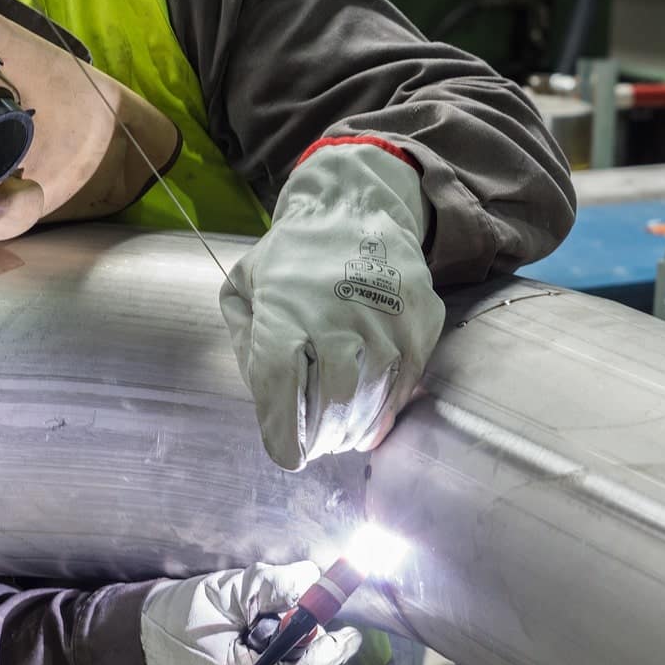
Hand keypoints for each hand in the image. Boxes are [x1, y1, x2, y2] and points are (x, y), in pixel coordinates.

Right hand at [140, 561, 360, 664]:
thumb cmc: (175, 621)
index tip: (347, 628)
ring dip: (310, 660)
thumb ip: (271, 585)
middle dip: (320, 649)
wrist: (141, 647)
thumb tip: (312, 578)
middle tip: (301, 622)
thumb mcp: (223, 592)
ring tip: (279, 636)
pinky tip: (275, 654)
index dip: (335, 645)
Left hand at [220, 139, 444, 470]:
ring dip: (353, 430)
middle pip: (332, 402)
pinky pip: (404, 385)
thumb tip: (264, 396)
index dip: (282, 431)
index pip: (280, 384)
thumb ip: (243, 341)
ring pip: (372, 400)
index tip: (286, 456)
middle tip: (314, 446)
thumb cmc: (291, 258)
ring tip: (340, 437)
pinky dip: (385, 411)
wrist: (356, 208)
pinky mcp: (420, 322)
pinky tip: (369, 417)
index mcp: (285, 306)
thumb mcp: (244, 285)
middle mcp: (338, 313)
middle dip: (321, 437)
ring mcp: (386, 318)